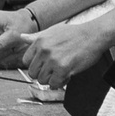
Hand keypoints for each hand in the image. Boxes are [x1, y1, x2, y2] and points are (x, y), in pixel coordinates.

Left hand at [0, 14, 114, 88]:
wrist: (93, 35)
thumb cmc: (73, 33)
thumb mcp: (52, 31)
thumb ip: (35, 37)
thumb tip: (21, 37)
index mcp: (39, 41)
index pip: (25, 61)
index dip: (35, 65)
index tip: (44, 65)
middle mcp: (44, 50)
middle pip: (33, 73)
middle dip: (42, 74)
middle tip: (53, 71)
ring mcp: (53, 60)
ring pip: (43, 80)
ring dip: (51, 79)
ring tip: (61, 72)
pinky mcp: (63, 69)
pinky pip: (55, 84)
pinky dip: (60, 83)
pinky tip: (66, 75)